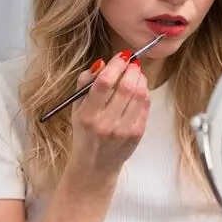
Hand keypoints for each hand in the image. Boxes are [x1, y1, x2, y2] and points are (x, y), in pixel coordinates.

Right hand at [66, 50, 149, 186]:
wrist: (95, 165)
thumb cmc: (85, 133)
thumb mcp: (76, 108)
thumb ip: (85, 83)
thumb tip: (101, 64)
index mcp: (88, 115)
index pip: (104, 83)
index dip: (116, 65)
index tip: (121, 56)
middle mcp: (106, 123)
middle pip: (126, 87)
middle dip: (132, 69)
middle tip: (132, 62)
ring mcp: (124, 130)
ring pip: (139, 95)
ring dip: (140, 79)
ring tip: (135, 74)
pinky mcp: (137, 134)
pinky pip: (145, 106)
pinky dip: (144, 93)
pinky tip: (139, 90)